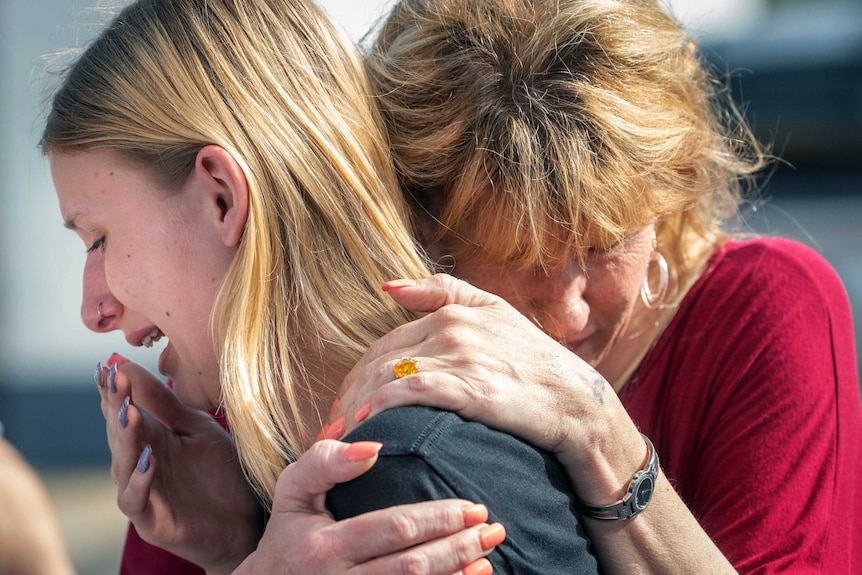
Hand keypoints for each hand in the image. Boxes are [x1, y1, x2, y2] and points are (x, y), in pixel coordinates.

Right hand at [97, 357, 262, 572]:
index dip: (113, 391)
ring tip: (129, 413)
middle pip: (118, 434)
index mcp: (149, 439)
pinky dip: (140, 481)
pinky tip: (149, 460)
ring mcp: (142, 492)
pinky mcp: (151, 520)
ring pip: (122, 465)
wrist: (244, 519)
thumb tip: (127, 366)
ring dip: (125, 439)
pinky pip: (136, 499)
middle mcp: (137, 464)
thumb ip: (165, 403)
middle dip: (115, 406)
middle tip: (115, 381)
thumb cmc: (219, 473)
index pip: (122, 411)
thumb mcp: (196, 428)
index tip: (107, 366)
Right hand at [234, 439, 497, 574]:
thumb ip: (325, 461)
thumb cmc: (288, 531)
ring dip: (457, 574)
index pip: (392, 530)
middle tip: (492, 528)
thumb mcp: (293, 490)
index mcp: (322, 547)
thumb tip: (373, 448)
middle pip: (412, 567)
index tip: (472, 507)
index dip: (437, 519)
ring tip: (487, 553)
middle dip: (457, 547)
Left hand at [327, 274, 636, 481]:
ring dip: (357, 408)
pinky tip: (367, 428)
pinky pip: (408, 394)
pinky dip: (380, 408)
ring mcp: (460, 356)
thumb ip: (443, 292)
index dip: (358, 377)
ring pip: (386, 377)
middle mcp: (451, 329)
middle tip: (334, 428)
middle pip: (378, 362)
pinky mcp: (469, 386)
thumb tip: (387, 286)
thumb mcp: (496, 314)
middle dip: (349, 396)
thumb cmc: (536, 364)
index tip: (345, 406)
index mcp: (452, 313)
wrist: (579, 403)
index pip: (384, 345)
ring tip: (343, 438)